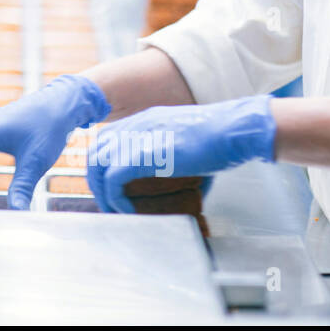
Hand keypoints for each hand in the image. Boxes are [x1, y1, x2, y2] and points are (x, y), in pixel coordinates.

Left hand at [86, 95, 275, 213]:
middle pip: (95, 152)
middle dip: (96, 180)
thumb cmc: (222, 139)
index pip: (107, 139)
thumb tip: (187, 191)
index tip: (111, 186)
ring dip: (102, 191)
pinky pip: (114, 178)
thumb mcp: (188, 144)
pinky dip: (115, 197)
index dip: (104, 164)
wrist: (234, 129)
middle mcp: (135, 125)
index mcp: (144, 121)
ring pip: (97, 165)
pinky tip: (128, 210)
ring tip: (115, 210)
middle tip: (109, 203)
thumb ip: (176, 161)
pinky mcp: (145, 155)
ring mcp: (138, 138)